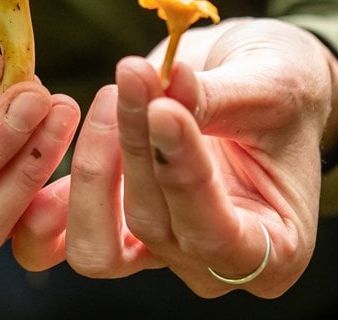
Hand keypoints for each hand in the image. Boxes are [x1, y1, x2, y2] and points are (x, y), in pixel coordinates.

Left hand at [14, 19, 337, 297]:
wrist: (257, 79)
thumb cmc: (280, 87)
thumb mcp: (270, 85)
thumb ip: (215, 99)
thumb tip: (167, 84)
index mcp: (275, 250)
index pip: (218, 232)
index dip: (184, 174)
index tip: (164, 109)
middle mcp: (212, 265)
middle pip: (155, 228)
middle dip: (136, 144)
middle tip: (132, 72)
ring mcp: (160, 252)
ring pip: (100, 245)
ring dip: (94, 167)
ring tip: (113, 92)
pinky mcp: (118, 226)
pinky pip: (68, 232)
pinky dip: (56, 191)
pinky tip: (63, 128)